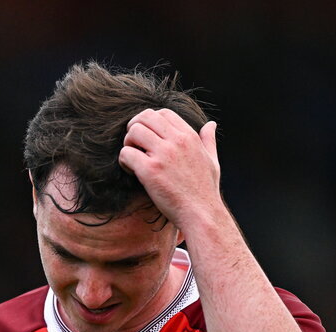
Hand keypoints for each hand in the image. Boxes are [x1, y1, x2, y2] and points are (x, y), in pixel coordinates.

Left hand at [118, 108, 224, 229]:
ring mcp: (163, 155)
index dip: (150, 121)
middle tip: (134, 144)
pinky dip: (124, 161)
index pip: (163, 113)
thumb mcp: (212, 160)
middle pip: (145, 117)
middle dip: (135, 127)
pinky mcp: (150, 170)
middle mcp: (176, 141)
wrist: (201, 213)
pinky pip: (126, 153)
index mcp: (190, 136)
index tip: (148, 138)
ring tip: (133, 159)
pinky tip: (132, 171)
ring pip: (133, 131)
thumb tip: (210, 124)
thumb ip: (208, 140)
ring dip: (128, 143)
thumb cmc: (205, 190)